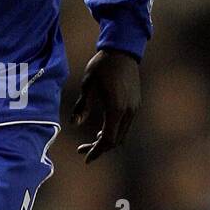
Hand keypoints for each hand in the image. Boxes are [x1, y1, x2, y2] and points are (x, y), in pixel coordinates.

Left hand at [71, 48, 140, 162]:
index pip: (108, 139)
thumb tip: (73, 124)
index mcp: (116, 109)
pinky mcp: (135, 103)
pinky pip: (125, 124)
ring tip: (92, 140)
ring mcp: (134, 108)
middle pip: (116, 140)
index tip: (86, 158)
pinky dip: (115, 130)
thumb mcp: (88, 85)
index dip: (96, 151)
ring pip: (122, 134)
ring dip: (107, 140)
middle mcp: (128, 112)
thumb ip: (82, 106)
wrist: (122, 50)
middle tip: (82, 150)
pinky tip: (103, 128)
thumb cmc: (102, 66)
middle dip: (100, 148)